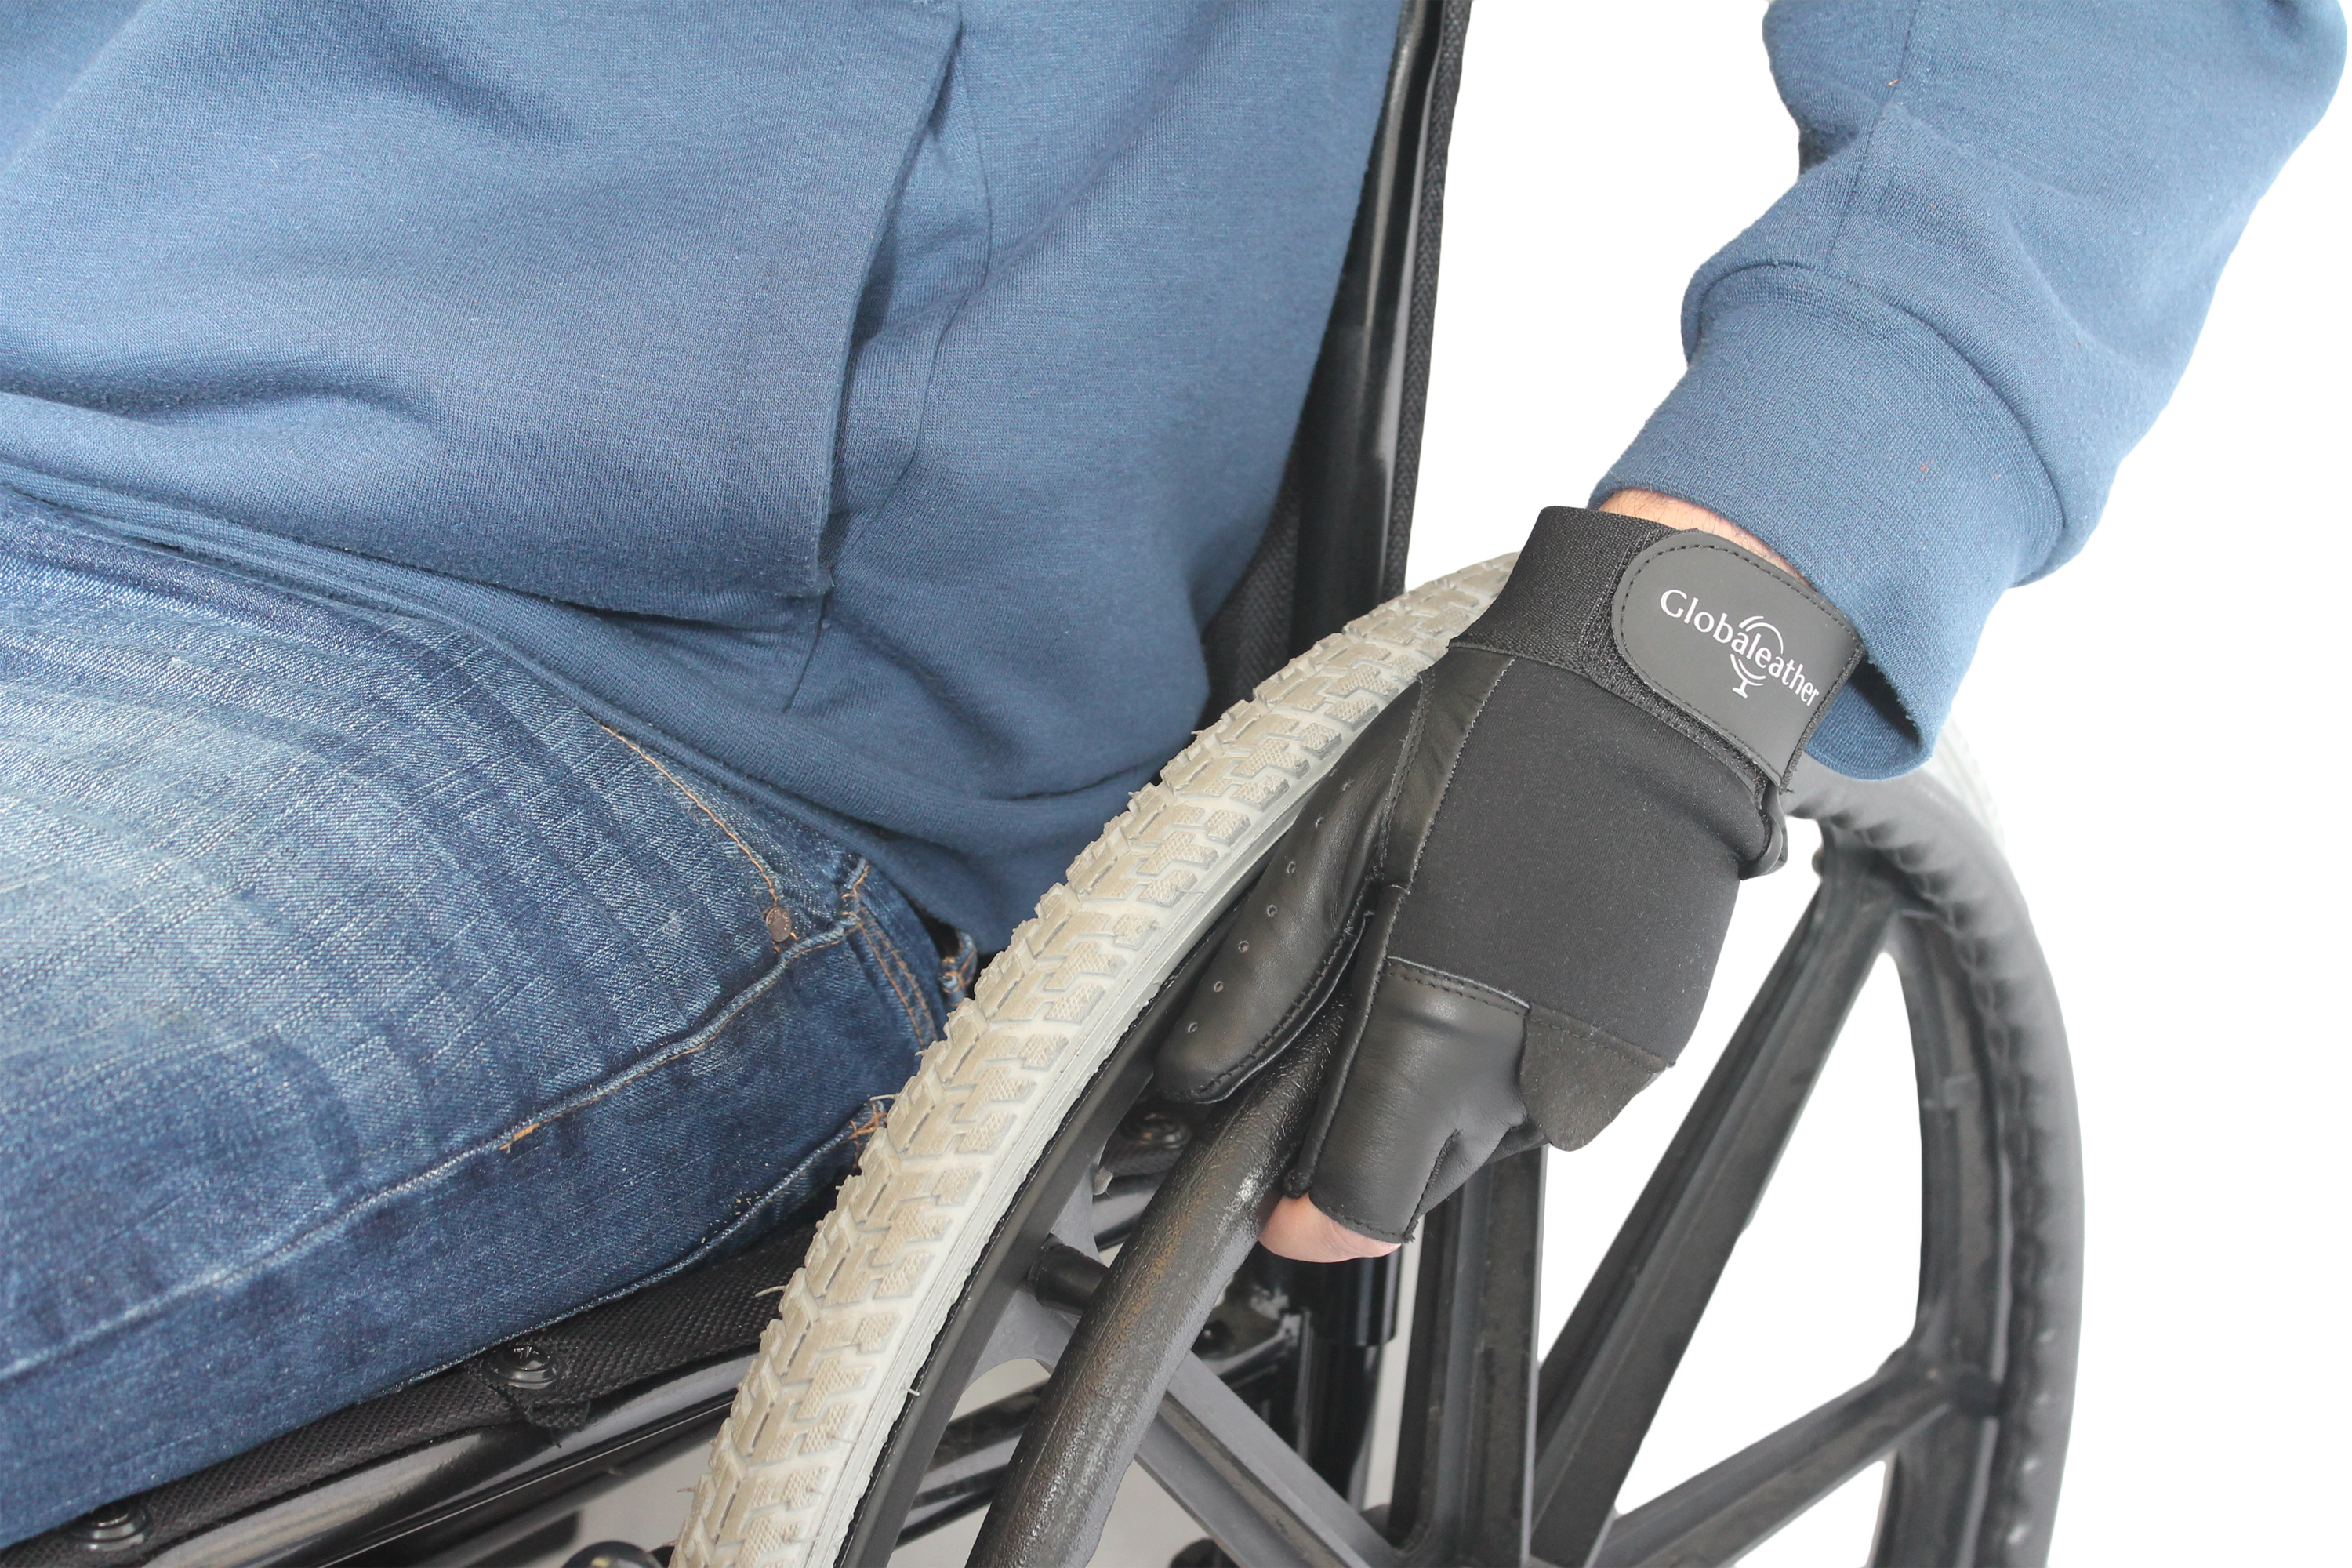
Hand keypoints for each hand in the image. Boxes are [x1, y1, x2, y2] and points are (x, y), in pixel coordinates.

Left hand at [1158, 503, 1862, 1257]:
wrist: (1670, 685)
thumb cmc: (1508, 733)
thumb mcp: (1350, 830)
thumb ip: (1273, 972)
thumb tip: (1202, 1072)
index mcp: (1452, 1017)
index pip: (1369, 1200)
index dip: (1313, 1214)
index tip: (1280, 1199)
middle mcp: (1544, 1068)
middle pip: (1428, 1179)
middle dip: (1373, 1140)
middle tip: (1347, 1042)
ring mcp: (1612, 1064)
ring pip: (1496, 1138)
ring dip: (1448, 1093)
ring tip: (1437, 966)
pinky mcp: (1658, 1044)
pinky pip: (1559, 1094)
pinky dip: (1516, 1057)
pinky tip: (1507, 959)